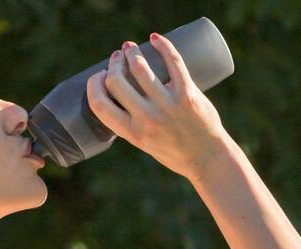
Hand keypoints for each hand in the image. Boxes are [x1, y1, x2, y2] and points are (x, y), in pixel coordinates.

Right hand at [86, 33, 233, 179]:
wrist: (207, 157)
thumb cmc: (174, 152)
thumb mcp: (143, 143)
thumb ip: (131, 122)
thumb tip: (120, 94)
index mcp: (132, 133)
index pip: (99, 103)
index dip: (94, 84)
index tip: (98, 76)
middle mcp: (147, 118)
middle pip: (116, 81)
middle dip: (113, 64)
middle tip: (117, 58)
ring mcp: (168, 104)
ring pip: (140, 68)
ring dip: (132, 53)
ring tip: (130, 48)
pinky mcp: (187, 93)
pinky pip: (173, 62)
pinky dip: (163, 46)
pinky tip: (156, 39)